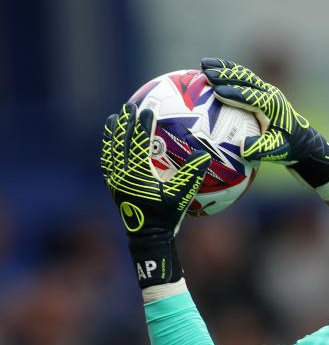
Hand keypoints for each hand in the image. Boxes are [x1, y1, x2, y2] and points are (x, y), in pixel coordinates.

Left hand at [101, 102, 209, 287]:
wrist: (147, 237)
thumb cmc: (167, 217)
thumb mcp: (183, 197)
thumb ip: (192, 175)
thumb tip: (204, 154)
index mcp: (137, 174)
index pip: (138, 143)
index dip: (142, 125)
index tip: (147, 110)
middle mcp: (122, 174)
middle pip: (121, 142)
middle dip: (125, 123)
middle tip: (129, 106)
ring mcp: (115, 180)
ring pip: (110, 151)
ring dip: (112, 134)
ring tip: (114, 119)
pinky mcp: (113, 187)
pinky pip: (108, 162)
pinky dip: (109, 149)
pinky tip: (111, 144)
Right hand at [199, 57, 328, 198]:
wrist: (301, 140)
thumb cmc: (288, 147)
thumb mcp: (276, 151)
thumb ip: (261, 149)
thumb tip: (242, 149)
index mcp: (274, 106)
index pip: (252, 97)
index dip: (235, 94)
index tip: (217, 93)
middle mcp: (270, 94)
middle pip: (246, 80)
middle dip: (225, 75)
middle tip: (206, 74)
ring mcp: (264, 91)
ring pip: (242, 75)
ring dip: (223, 68)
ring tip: (203, 63)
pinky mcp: (259, 92)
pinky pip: (241, 79)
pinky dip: (226, 73)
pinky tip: (209, 70)